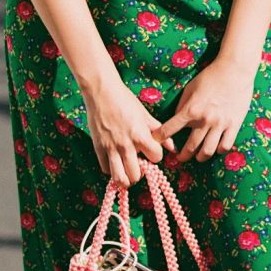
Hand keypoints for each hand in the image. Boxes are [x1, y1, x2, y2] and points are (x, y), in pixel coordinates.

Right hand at [80, 71, 163, 187]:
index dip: (156, 155)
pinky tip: (115, 163)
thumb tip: (172, 147)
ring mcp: (111, 148)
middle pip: (136, 175)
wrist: (101, 92)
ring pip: (119, 177)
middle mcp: (126, 145)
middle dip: (140, 174)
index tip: (151, 150)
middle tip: (139, 167)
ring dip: (125, 179)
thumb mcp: (145, 114)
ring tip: (128, 173)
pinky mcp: (98, 148)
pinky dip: (111, 170)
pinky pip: (106, 169)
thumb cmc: (124, 100)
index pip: (156, 157)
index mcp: (140, 135)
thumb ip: (158, 131)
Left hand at [153, 55, 254, 162]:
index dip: (160, 138)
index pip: (170, 129)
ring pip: (208, 151)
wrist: (235, 70)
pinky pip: (225, 146)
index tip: (156, 143)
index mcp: (191, 110)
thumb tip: (177, 120)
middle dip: (182, 156)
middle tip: (180, 158)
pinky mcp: (234, 125)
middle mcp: (204, 120)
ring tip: (197, 157)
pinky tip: (215, 148)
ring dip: (200, 157)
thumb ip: (183, 106)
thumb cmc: (210, 76)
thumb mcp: (190, 88)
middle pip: (190, 147)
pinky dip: (218, 150)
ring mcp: (220, 124)